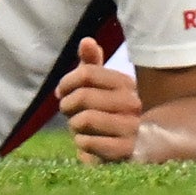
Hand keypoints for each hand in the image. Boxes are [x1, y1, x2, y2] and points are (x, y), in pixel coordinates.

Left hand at [57, 34, 142, 161]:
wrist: (123, 154)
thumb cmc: (105, 116)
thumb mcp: (98, 90)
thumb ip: (91, 65)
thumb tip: (86, 40)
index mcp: (126, 83)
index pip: (87, 72)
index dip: (67, 82)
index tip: (62, 92)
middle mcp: (133, 103)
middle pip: (83, 95)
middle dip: (68, 106)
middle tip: (70, 113)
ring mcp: (132, 128)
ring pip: (85, 119)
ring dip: (75, 126)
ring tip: (81, 129)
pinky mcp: (125, 153)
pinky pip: (88, 143)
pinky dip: (81, 144)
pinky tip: (89, 144)